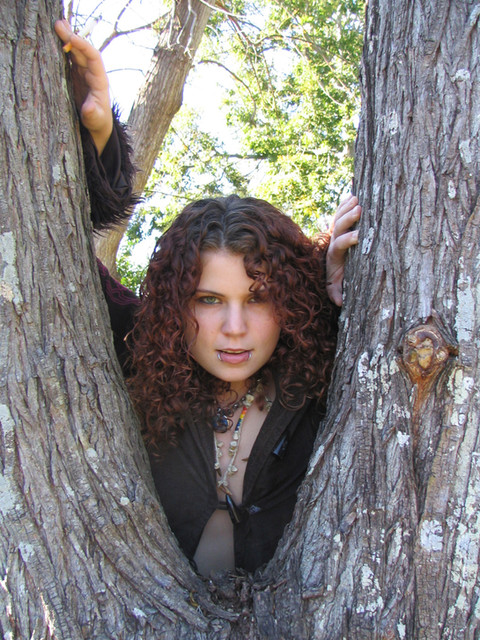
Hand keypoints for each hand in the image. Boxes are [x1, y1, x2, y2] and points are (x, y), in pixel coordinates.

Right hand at [55, 19, 112, 154]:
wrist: (97, 125)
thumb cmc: (97, 122)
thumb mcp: (95, 120)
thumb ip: (92, 114)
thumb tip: (89, 108)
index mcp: (99, 80)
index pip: (93, 57)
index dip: (83, 46)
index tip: (71, 37)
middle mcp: (92, 73)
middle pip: (83, 51)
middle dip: (72, 37)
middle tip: (58, 25)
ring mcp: (83, 73)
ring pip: (76, 52)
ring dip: (67, 39)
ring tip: (56, 26)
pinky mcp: (75, 76)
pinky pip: (69, 59)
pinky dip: (62, 48)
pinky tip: (54, 39)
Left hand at [326, 194, 360, 305]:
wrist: (331, 271)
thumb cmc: (337, 280)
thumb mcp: (335, 288)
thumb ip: (336, 293)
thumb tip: (339, 302)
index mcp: (333, 255)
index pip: (338, 245)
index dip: (347, 240)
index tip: (358, 235)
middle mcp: (333, 241)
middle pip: (338, 227)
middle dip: (348, 218)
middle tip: (359, 210)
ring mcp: (335, 233)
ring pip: (338, 217)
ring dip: (346, 208)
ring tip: (357, 198)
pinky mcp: (339, 228)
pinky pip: (340, 213)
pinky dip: (345, 204)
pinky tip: (353, 193)